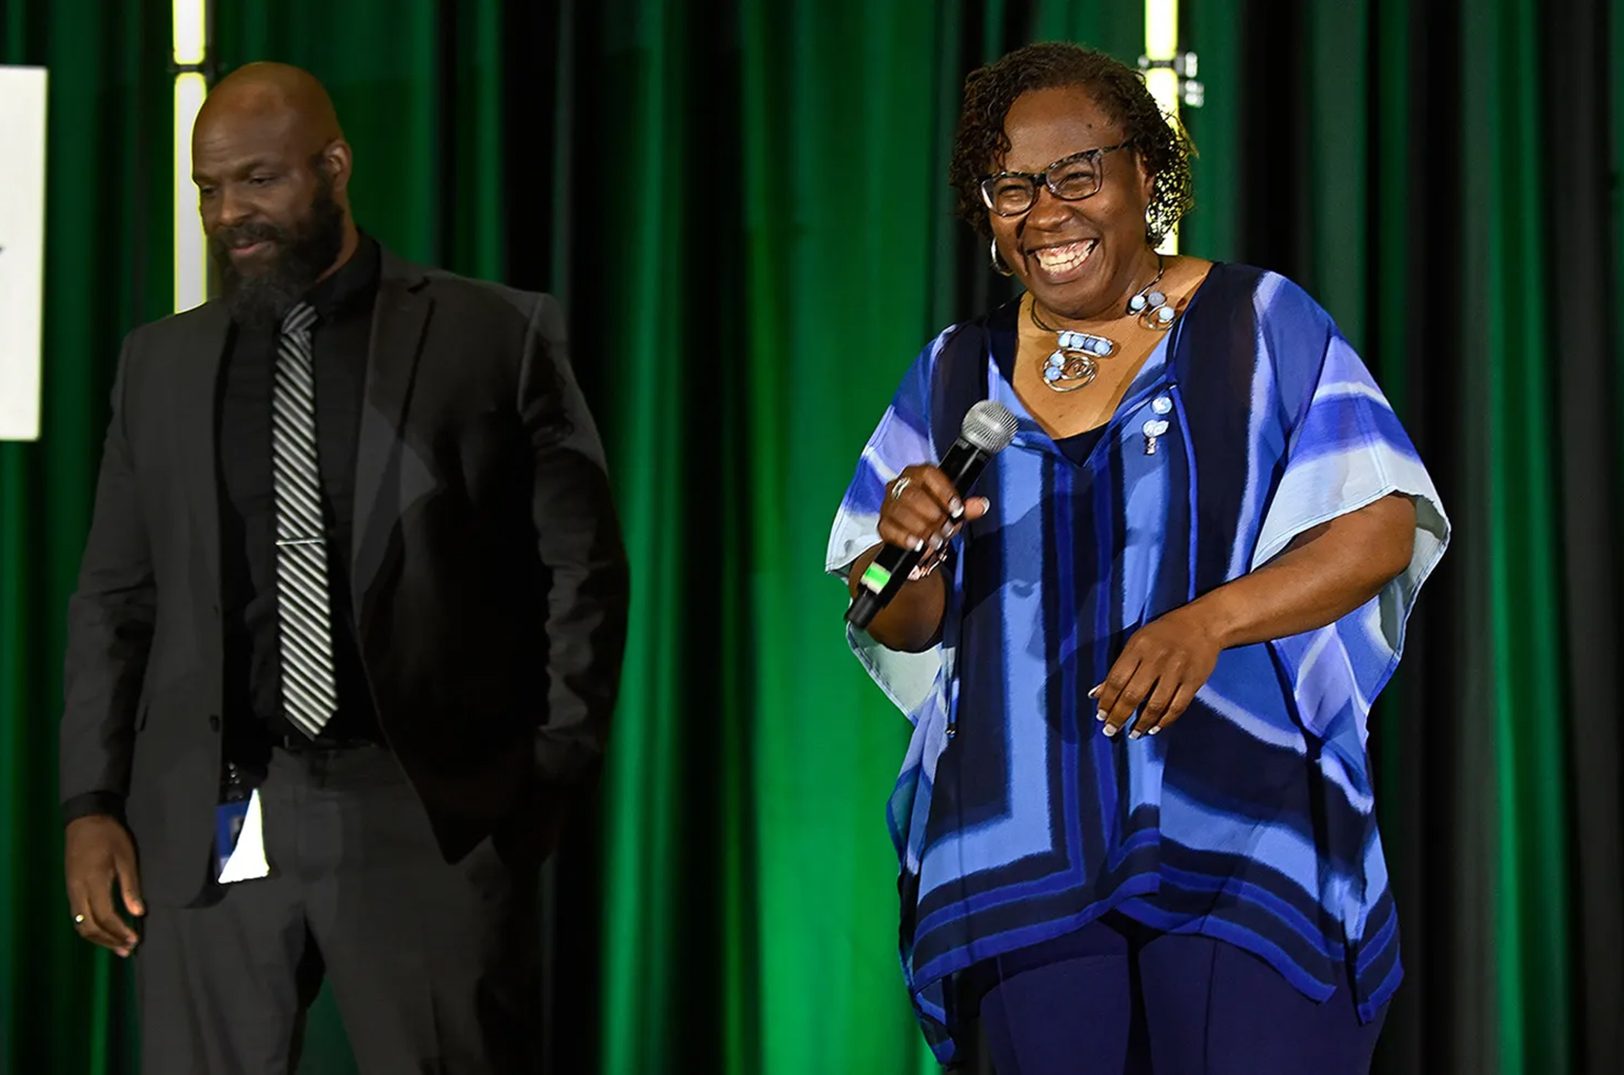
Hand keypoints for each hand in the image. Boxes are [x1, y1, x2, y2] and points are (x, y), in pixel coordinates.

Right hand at [64, 815, 143, 956]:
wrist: (85, 819)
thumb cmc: (110, 836)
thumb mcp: (126, 858)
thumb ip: (130, 887)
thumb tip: (138, 912)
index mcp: (93, 883)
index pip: (105, 917)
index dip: (120, 931)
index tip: (135, 939)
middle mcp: (77, 891)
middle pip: (89, 927)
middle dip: (109, 940)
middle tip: (128, 949)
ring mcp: (71, 890)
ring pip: (80, 924)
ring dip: (99, 938)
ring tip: (118, 946)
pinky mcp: (70, 888)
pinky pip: (78, 915)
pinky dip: (91, 927)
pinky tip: (104, 931)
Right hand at [879, 465, 989, 577]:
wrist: (917, 536)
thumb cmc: (934, 516)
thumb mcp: (953, 512)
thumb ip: (966, 508)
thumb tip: (981, 505)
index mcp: (919, 474)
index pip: (928, 474)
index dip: (944, 491)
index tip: (957, 510)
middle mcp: (900, 485)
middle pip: (913, 495)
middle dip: (933, 515)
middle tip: (947, 530)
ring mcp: (889, 504)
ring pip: (900, 511)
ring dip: (921, 528)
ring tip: (936, 541)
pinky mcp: (883, 523)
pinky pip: (890, 529)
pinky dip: (904, 538)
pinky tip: (917, 545)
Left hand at [1091, 606, 1221, 739]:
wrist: (1203, 624)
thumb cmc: (1164, 633)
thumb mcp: (1137, 643)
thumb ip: (1119, 668)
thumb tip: (1097, 694)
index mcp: (1138, 648)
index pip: (1116, 679)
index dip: (1107, 701)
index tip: (1101, 716)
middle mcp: (1157, 660)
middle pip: (1133, 695)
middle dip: (1119, 716)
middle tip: (1111, 731)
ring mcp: (1177, 671)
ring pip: (1155, 704)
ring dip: (1141, 723)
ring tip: (1133, 733)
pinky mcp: (1193, 681)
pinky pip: (1177, 706)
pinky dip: (1164, 721)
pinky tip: (1154, 728)